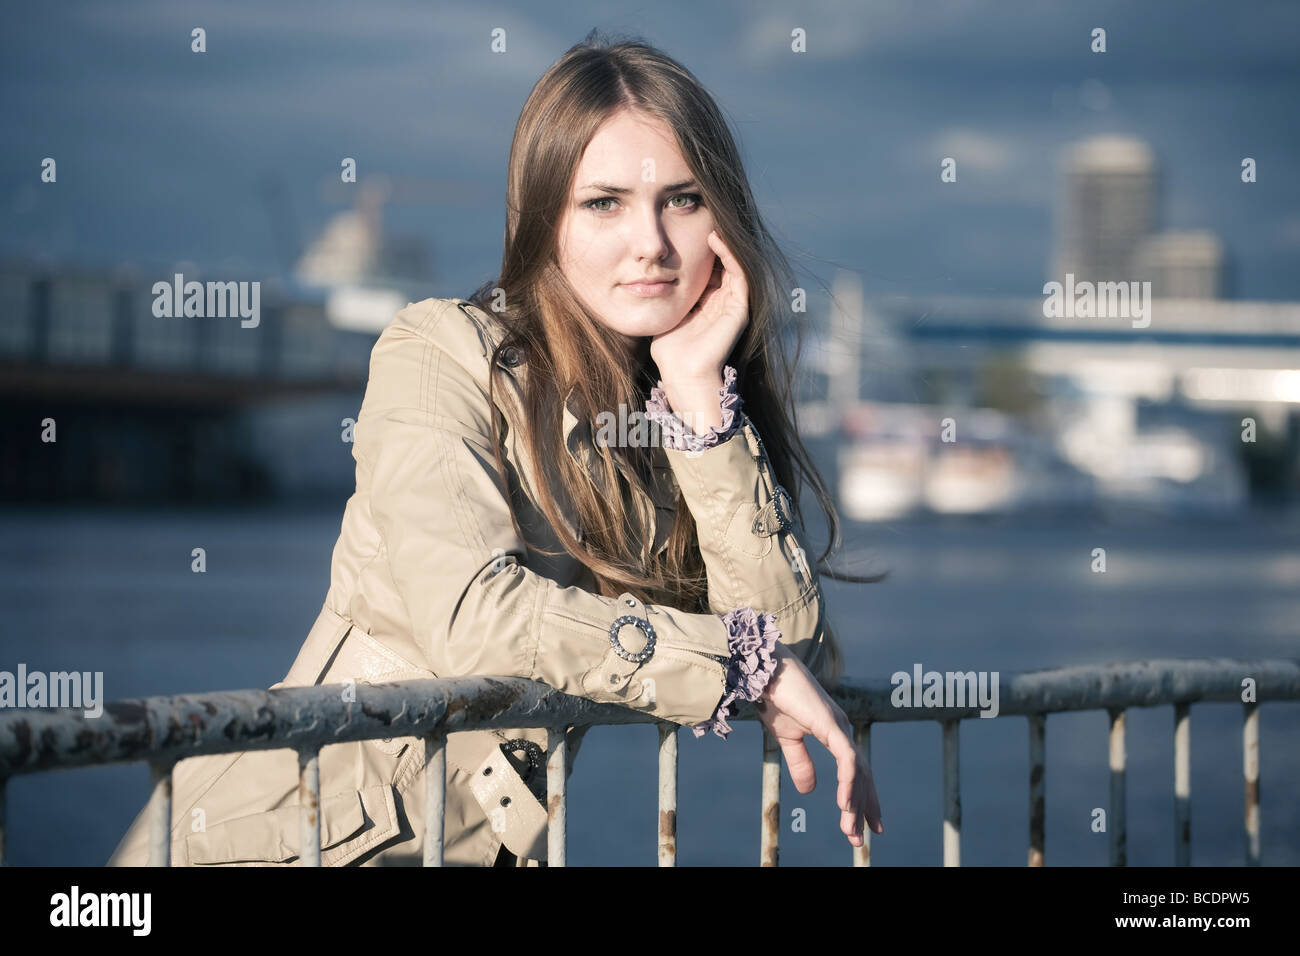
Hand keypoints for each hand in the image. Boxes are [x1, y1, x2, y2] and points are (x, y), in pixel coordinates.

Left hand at [649, 229, 748, 384]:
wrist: (682, 373)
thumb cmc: (670, 349)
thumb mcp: (666, 310)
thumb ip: (664, 292)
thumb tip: (647, 271)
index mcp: (707, 302)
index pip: (707, 267)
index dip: (699, 247)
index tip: (687, 226)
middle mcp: (722, 302)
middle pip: (722, 263)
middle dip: (714, 241)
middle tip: (703, 216)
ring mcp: (733, 305)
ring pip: (733, 264)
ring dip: (724, 243)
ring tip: (710, 223)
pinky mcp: (739, 309)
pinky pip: (739, 274)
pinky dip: (730, 255)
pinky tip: (716, 240)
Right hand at [756, 642, 883, 845]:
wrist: (763, 669)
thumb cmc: (775, 697)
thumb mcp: (786, 739)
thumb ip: (800, 763)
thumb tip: (810, 792)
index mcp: (834, 733)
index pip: (855, 771)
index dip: (862, 798)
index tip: (867, 826)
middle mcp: (842, 730)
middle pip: (861, 775)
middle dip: (863, 808)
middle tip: (860, 839)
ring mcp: (838, 726)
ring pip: (856, 772)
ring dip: (855, 803)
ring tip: (851, 831)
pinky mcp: (830, 724)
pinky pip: (846, 759)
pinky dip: (849, 782)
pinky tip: (846, 804)